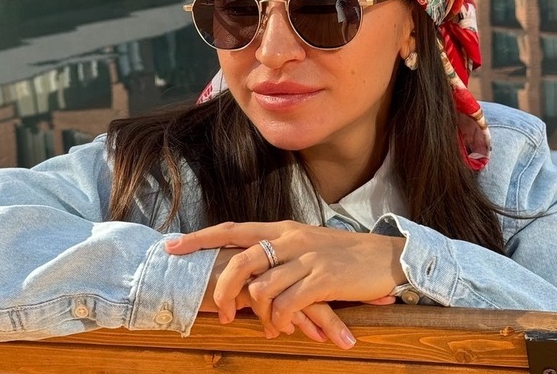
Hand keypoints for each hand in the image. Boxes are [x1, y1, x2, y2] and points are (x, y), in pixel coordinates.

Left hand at [167, 221, 406, 347]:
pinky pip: (287, 304)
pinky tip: (288, 326)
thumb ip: (278, 255)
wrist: (385, 257)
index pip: (232, 229)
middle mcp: (289, 239)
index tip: (171, 246)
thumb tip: (250, 277)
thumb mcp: (306, 245)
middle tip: (224, 314)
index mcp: (281, 230)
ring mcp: (306, 258)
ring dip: (261, 315)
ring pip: (262, 288)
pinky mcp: (322, 279)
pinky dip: (281, 320)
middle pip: (239, 261)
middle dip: (223, 291)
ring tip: (271, 326)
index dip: (200, 238)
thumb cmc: (343, 255)